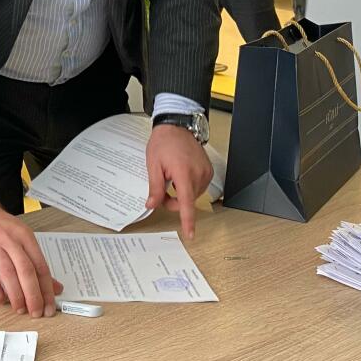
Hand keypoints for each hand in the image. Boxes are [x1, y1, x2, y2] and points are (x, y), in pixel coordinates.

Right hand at [0, 185, 60, 317]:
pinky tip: (1, 299)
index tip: (49, 306)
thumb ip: (36, 262)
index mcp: (24, 236)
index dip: (46, 289)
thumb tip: (54, 287)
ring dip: (16, 296)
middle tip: (36, 312)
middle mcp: (9, 240)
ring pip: (8, 274)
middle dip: (33, 295)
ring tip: (20, 309)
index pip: (40, 266)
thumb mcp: (20, 237)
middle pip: (26, 271)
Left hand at [146, 123, 212, 240]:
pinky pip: (198, 187)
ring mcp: (205, 172)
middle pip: (187, 201)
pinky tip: (181, 174)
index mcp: (184, 173)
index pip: (186, 203)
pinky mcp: (208, 171)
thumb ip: (154, 188)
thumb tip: (152, 205)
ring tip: (171, 177)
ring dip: (181, 193)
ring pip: (192, 195)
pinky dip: (188, 186)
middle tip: (162, 187)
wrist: (177, 127)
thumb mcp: (153, 165)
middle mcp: (198, 174)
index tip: (190, 234)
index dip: (187, 220)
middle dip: (173, 200)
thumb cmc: (164, 142)